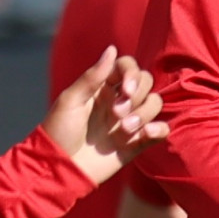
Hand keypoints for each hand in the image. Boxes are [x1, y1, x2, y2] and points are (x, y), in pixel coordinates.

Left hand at [38, 45, 165, 182]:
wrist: (58, 169)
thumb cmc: (58, 132)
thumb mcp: (70, 101)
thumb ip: (92, 76)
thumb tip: (112, 48)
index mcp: (101, 88)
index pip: (127, 67)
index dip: (132, 73)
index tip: (124, 88)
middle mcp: (117, 101)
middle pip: (145, 82)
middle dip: (136, 95)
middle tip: (116, 113)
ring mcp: (128, 121)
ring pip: (154, 104)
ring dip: (144, 114)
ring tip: (123, 130)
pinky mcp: (136, 143)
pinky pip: (160, 130)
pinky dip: (159, 129)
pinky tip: (145, 134)